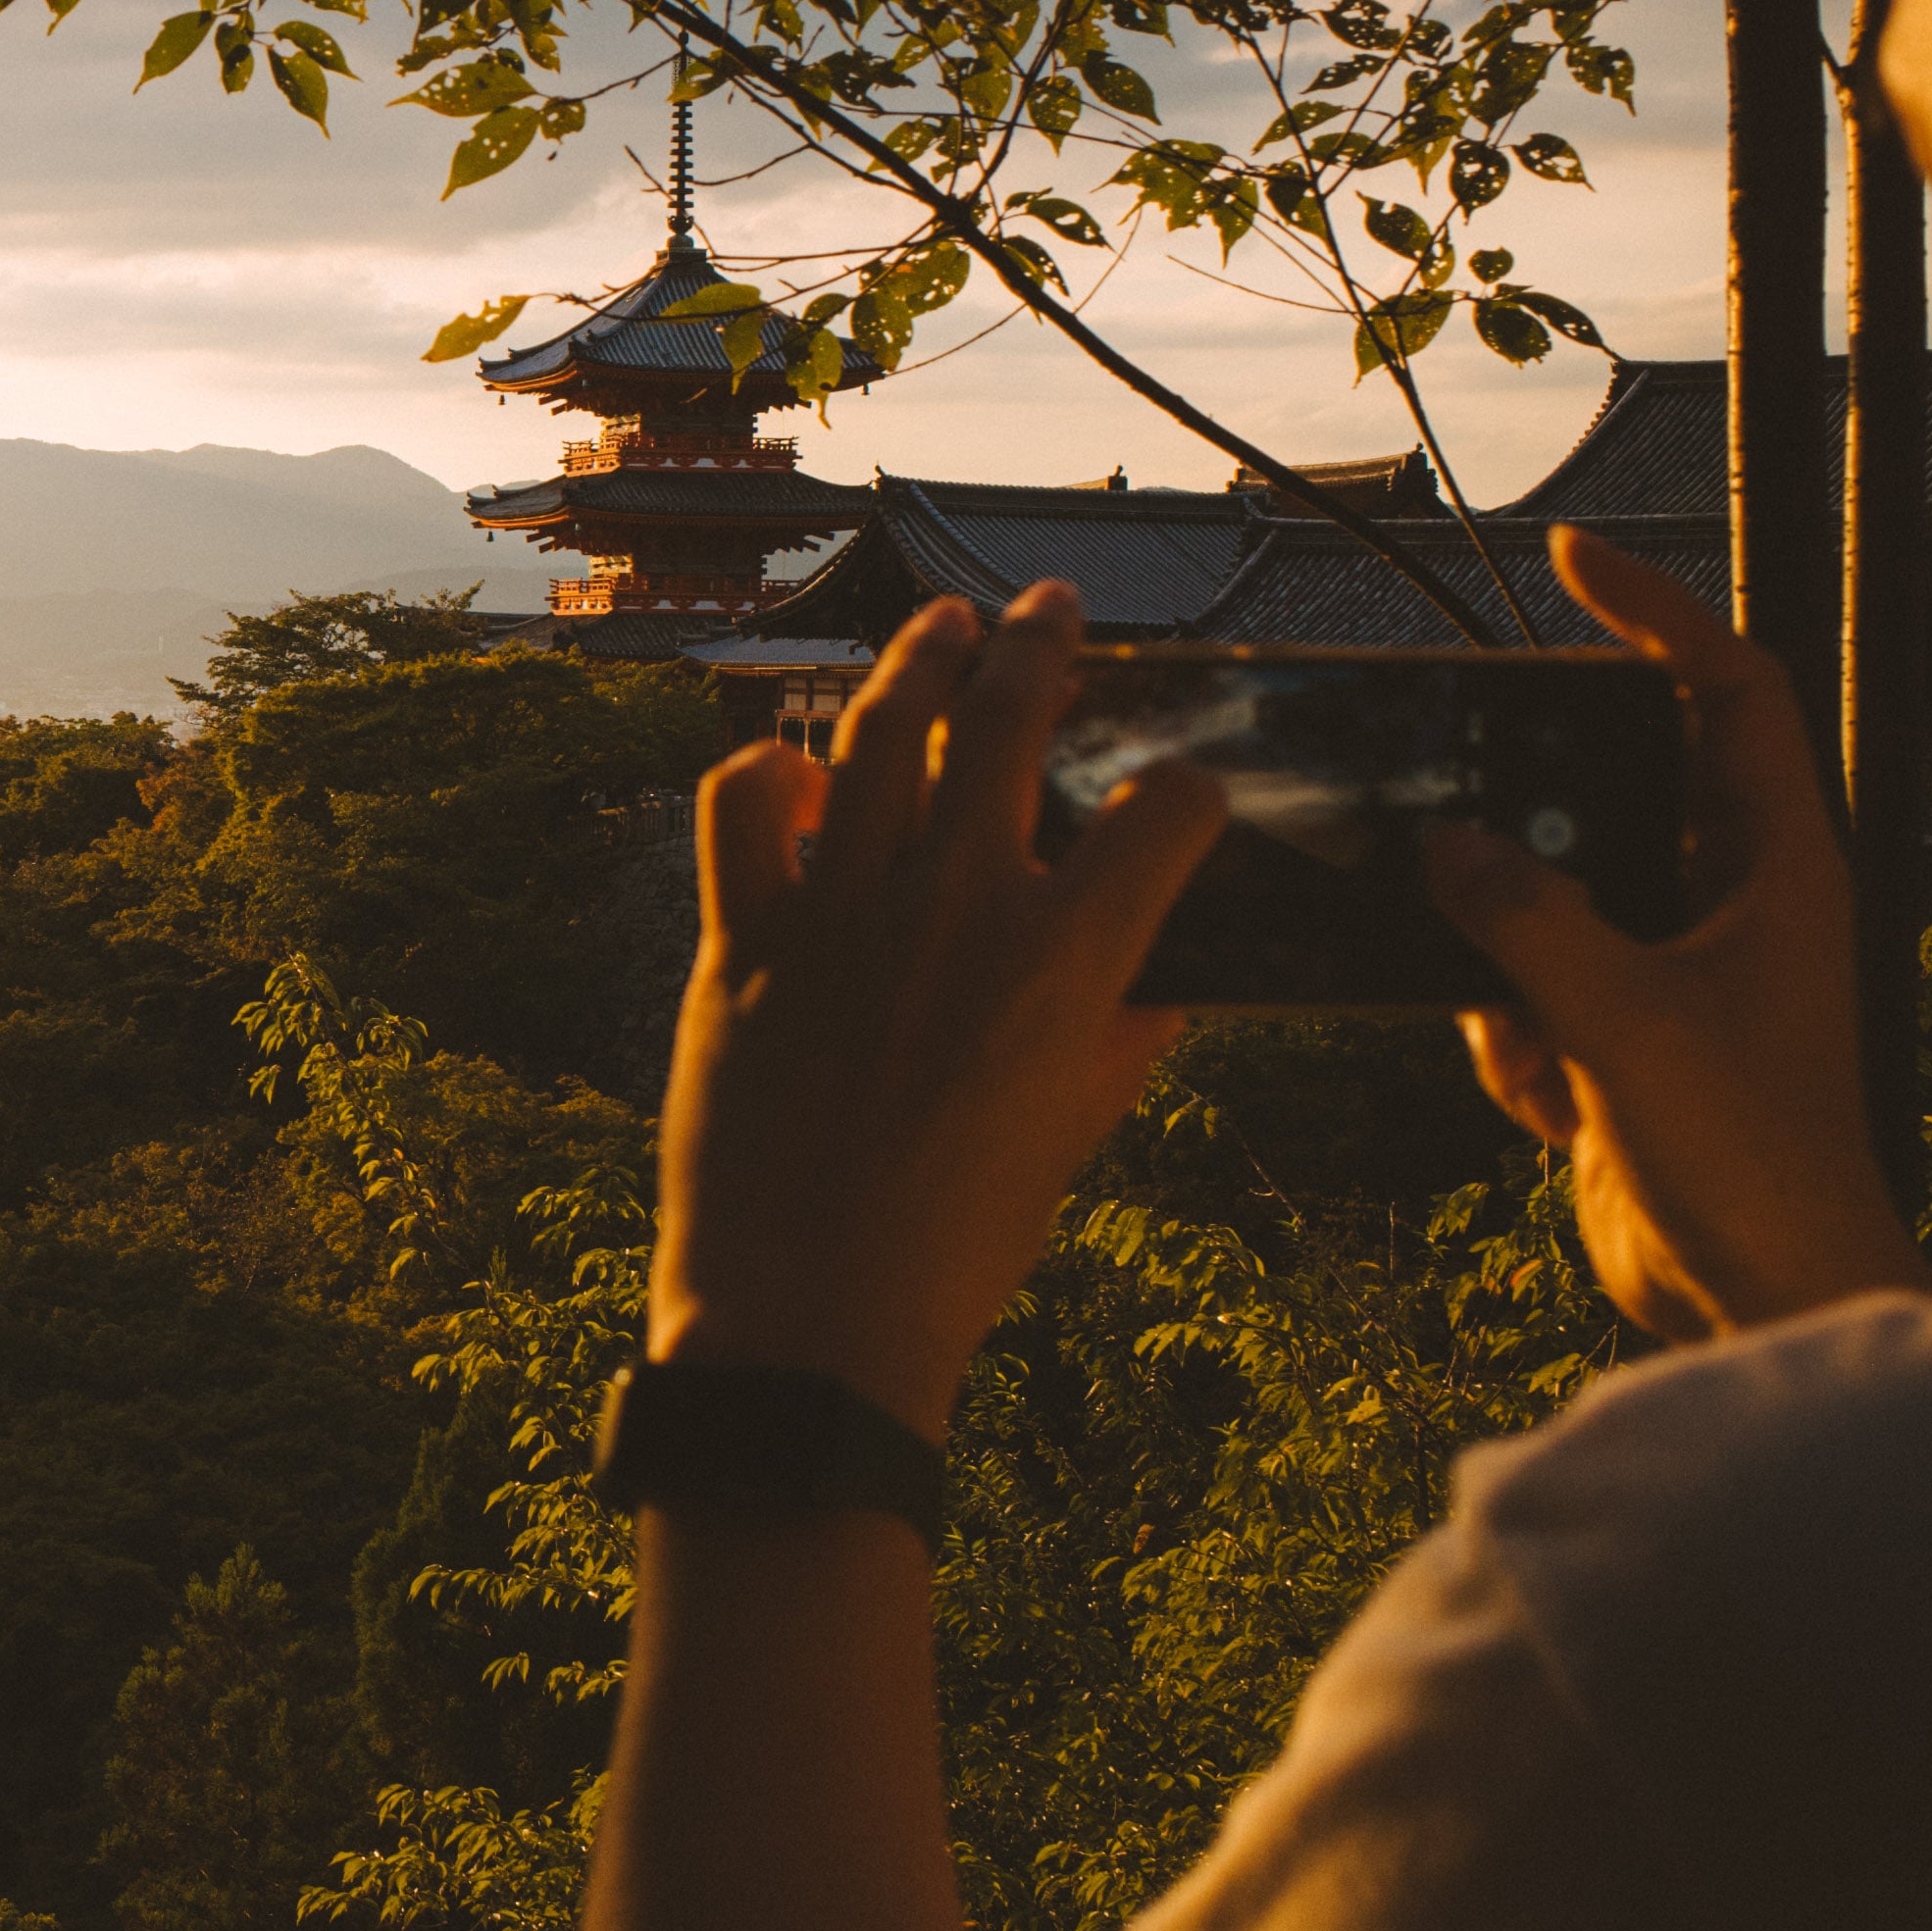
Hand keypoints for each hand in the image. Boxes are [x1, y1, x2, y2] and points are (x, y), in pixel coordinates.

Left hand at [649, 583, 1225, 1437]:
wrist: (812, 1320)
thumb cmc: (958, 1245)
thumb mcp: (1078, 1138)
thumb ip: (1126, 1037)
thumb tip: (1165, 976)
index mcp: (1068, 962)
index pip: (1166, 817)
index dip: (1191, 789)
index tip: (1185, 783)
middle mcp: (959, 911)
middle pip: (1008, 718)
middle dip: (1041, 643)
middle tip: (1051, 610)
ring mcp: (841, 913)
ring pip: (877, 732)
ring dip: (913, 662)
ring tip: (940, 627)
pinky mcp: (742, 939)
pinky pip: (740, 807)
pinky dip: (765, 770)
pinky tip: (793, 765)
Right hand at [1422, 526, 1922, 1341]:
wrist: (1763, 1290)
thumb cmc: (1750, 1154)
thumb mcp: (1625, 1019)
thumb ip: (1525, 918)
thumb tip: (1445, 847)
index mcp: (1774, 865)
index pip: (1727, 691)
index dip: (1657, 613)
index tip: (1574, 559)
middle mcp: (1730, 900)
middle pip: (1611, 786)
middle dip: (1531, 814)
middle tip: (1463, 802)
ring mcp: (1675, 966)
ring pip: (1550, 894)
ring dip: (1508, 952)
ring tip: (1531, 1028)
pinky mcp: (1625, 1034)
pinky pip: (1528, 986)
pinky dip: (1512, 1038)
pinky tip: (1546, 1100)